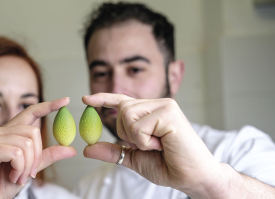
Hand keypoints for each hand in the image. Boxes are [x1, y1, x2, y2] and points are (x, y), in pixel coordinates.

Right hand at [0, 97, 76, 198]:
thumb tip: (70, 149)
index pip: (30, 112)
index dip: (48, 106)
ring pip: (26, 143)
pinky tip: (11, 176)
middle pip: (33, 131)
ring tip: (16, 177)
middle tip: (30, 174)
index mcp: (9, 133)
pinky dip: (19, 168)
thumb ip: (46, 157)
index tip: (65, 100)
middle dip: (36, 156)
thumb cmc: (2, 185)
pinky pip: (16, 152)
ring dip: (27, 166)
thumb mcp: (29, 169)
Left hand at [82, 93, 223, 196]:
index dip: (103, 99)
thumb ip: (113, 151)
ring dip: (137, 138)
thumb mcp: (134, 158)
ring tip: (158, 145)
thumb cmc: (168, 166)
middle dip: (127, 133)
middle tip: (150, 145)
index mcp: (149, 112)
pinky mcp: (169, 113)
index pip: (122, 101)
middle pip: (121, 110)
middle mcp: (157, 104)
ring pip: (128, 116)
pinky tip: (162, 145)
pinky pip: (139, 126)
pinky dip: (145, 142)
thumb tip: (87, 148)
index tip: (85, 99)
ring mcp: (164, 106)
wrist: (192, 177)